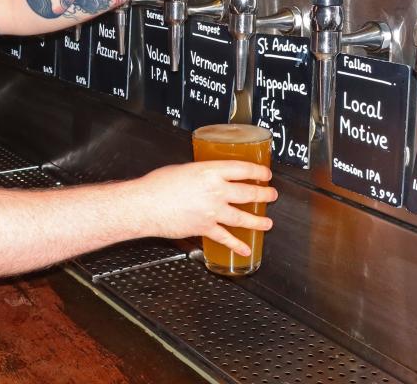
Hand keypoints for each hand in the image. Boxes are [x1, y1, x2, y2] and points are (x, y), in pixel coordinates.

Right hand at [133, 161, 276, 256]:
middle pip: (248, 192)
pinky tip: (245, 248)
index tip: (265, 174)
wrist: (145, 205)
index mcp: (210, 172)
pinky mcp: (205, 228)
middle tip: (271, 195)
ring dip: (258, 220)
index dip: (257, 171)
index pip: (242, 169)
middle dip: (263, 194)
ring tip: (267, 223)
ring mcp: (212, 211)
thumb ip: (200, 173)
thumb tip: (206, 177)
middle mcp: (216, 191)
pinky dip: (236, 244)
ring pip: (242, 216)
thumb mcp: (183, 169)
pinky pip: (225, 237)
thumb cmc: (157, 185)